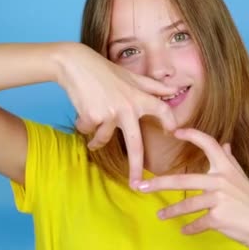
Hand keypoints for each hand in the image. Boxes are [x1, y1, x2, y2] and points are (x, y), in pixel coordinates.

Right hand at [55, 42, 178, 187]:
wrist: (75, 64)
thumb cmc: (104, 71)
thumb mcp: (131, 76)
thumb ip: (152, 86)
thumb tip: (173, 89)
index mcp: (139, 97)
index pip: (163, 111)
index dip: (170, 122)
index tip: (172, 132)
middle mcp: (128, 108)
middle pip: (135, 145)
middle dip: (135, 167)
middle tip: (137, 185)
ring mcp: (110, 114)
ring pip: (104, 139)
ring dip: (96, 138)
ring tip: (92, 120)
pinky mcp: (93, 117)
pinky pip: (89, 132)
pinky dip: (84, 125)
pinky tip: (83, 110)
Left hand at [136, 129, 248, 249]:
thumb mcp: (241, 177)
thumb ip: (230, 160)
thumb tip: (225, 144)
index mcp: (226, 167)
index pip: (209, 144)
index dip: (192, 135)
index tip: (175, 131)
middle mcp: (222, 180)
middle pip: (184, 180)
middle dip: (159, 183)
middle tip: (141, 186)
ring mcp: (220, 199)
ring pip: (187, 204)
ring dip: (171, 211)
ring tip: (160, 215)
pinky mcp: (219, 217)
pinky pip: (198, 223)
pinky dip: (190, 228)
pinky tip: (183, 230)